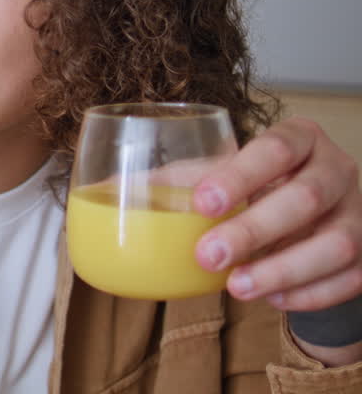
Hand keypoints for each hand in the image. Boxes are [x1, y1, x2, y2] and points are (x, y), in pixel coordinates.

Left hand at [190, 117, 361, 364]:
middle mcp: (337, 169)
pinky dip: (308, 294)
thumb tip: (101, 190)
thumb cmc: (256, 186)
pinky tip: (270, 298)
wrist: (315, 215)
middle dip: (257, 229)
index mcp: (299, 138)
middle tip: (208, 254)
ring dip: (283, 269)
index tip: (203, 201)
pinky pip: (349, 278)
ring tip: (235, 288)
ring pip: (336, 243)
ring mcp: (359, 213)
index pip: (277, 147)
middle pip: (307, 196)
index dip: (242, 174)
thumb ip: (174, 180)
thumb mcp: (221, 174)